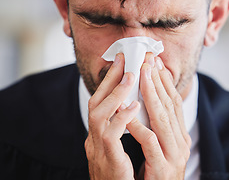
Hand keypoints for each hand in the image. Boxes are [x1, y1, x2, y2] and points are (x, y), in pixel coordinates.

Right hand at [85, 53, 140, 179]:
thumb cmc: (120, 173)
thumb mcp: (118, 146)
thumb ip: (120, 126)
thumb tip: (132, 103)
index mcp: (98, 134)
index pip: (101, 102)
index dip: (110, 81)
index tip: (122, 62)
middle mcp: (93, 138)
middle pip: (96, 102)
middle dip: (110, 79)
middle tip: (124, 60)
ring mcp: (97, 149)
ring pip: (99, 115)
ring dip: (116, 94)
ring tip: (131, 76)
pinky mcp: (107, 159)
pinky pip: (111, 135)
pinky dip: (122, 118)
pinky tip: (135, 106)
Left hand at [127, 53, 191, 179]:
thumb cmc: (155, 174)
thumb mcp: (160, 147)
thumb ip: (157, 126)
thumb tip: (146, 102)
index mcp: (180, 136)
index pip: (173, 103)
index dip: (165, 82)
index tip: (155, 63)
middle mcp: (181, 142)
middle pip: (170, 105)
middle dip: (158, 80)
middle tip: (149, 59)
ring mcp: (174, 155)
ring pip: (162, 118)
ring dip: (151, 94)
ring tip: (140, 74)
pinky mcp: (163, 167)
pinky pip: (150, 142)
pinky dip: (139, 124)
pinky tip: (129, 110)